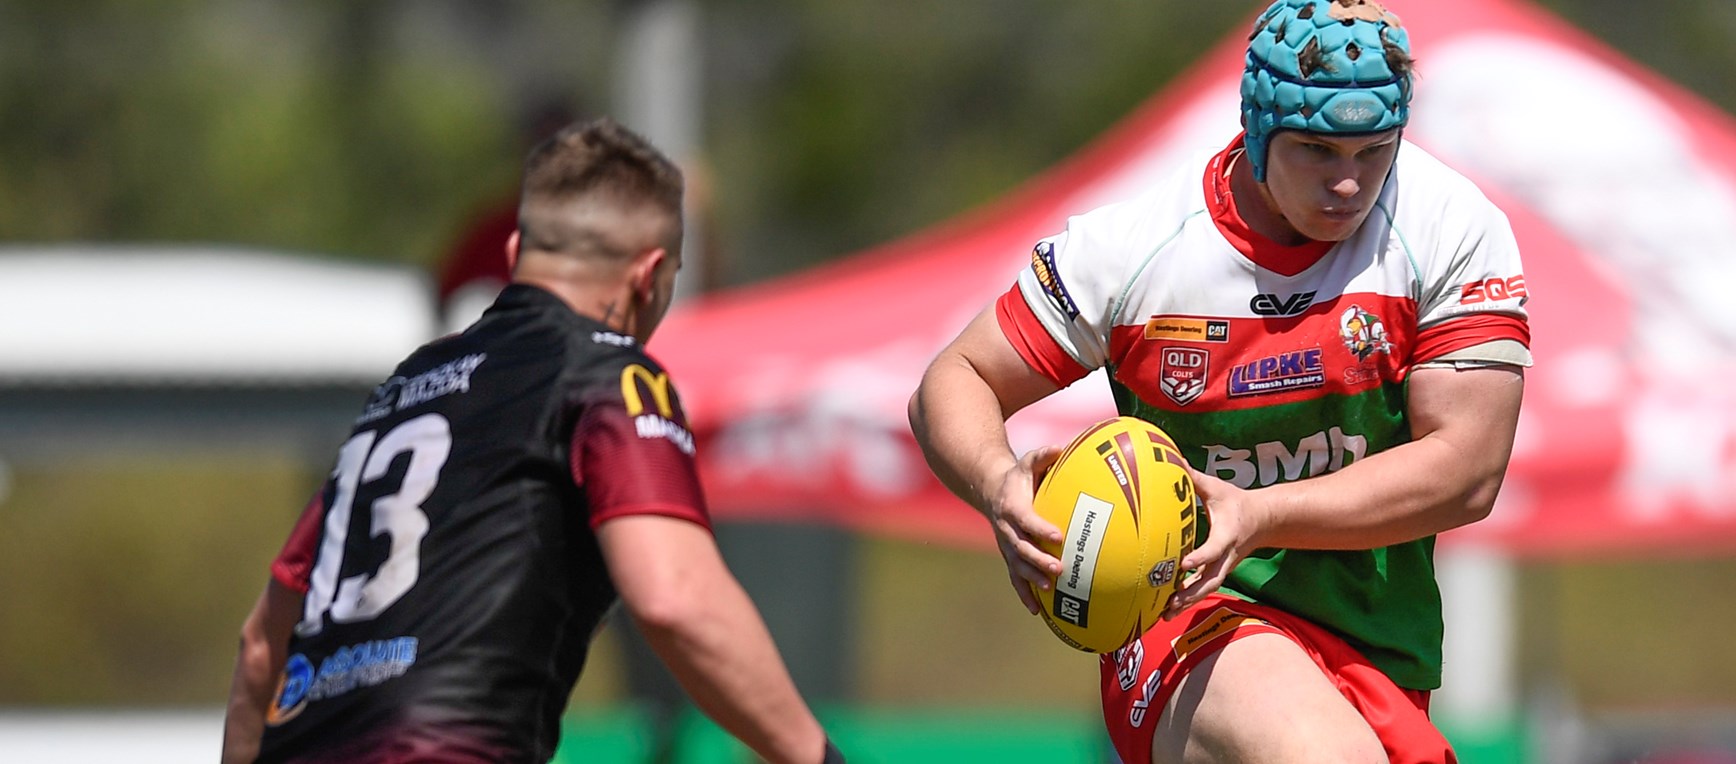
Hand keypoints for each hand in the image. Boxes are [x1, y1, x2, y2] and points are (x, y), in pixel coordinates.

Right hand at [985, 444, 1065, 613]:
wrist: (990, 491)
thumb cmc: (1017, 477)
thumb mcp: (1027, 463)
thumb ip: (1043, 456)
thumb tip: (1060, 447)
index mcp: (1012, 507)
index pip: (1026, 520)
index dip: (1041, 528)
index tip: (1059, 537)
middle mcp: (1006, 529)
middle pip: (1021, 548)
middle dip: (1039, 560)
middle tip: (1059, 569)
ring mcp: (1006, 545)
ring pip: (1017, 565)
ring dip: (1032, 579)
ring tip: (1050, 589)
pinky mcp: (1008, 556)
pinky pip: (1015, 578)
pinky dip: (1024, 594)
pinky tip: (1037, 611)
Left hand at [1162, 468, 1267, 619]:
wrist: (1262, 520)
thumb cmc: (1235, 501)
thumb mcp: (1217, 488)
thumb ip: (1194, 477)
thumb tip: (1173, 459)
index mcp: (1227, 534)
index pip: (1214, 549)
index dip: (1200, 557)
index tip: (1184, 563)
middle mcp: (1226, 555)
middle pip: (1211, 579)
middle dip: (1191, 592)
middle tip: (1170, 601)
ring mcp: (1223, 566)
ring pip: (1206, 589)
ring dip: (1187, 602)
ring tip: (1165, 614)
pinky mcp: (1218, 572)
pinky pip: (1203, 589)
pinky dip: (1187, 601)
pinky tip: (1167, 611)